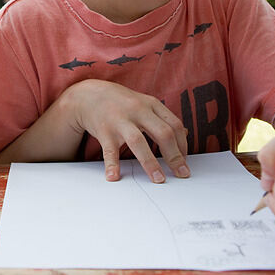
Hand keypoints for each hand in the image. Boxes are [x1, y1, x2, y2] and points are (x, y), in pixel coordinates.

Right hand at [60, 79, 189, 182]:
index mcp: (151, 104)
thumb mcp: (144, 104)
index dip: (183, 145)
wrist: (89, 95)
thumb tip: (185, 134)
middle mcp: (137, 111)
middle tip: (181, 174)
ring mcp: (120, 120)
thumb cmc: (121, 102)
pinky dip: (112, 164)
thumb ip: (163, 118)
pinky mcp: (104, 130)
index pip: (174, 125)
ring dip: (150, 163)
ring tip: (158, 179)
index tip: (185, 162)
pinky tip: (114, 176)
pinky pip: (109, 150)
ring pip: (138, 142)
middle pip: (162, 133)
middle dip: (175, 156)